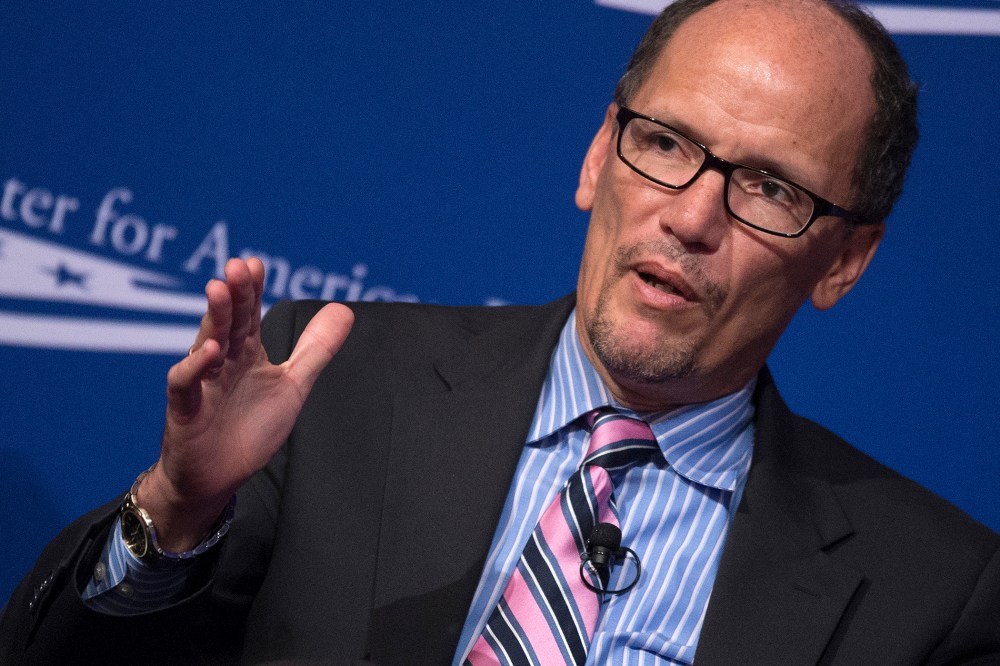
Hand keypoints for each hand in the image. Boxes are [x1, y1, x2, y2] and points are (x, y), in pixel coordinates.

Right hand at [137, 258, 353, 550]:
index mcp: (246, 353)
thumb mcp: (292, 385)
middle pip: (229, 322)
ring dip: (213, 318)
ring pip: (205, 343)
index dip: (252, 290)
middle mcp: (222, 361)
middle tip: (238, 266)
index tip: (256, 263)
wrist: (217, 478)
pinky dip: (195, 367)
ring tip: (220, 290)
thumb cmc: (249, 429)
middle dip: (234, 294)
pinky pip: (185, 384)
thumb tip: (345, 309)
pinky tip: (210, 352)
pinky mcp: (185, 410)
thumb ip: (316, 349)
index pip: (249, 314)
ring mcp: (202, 383)